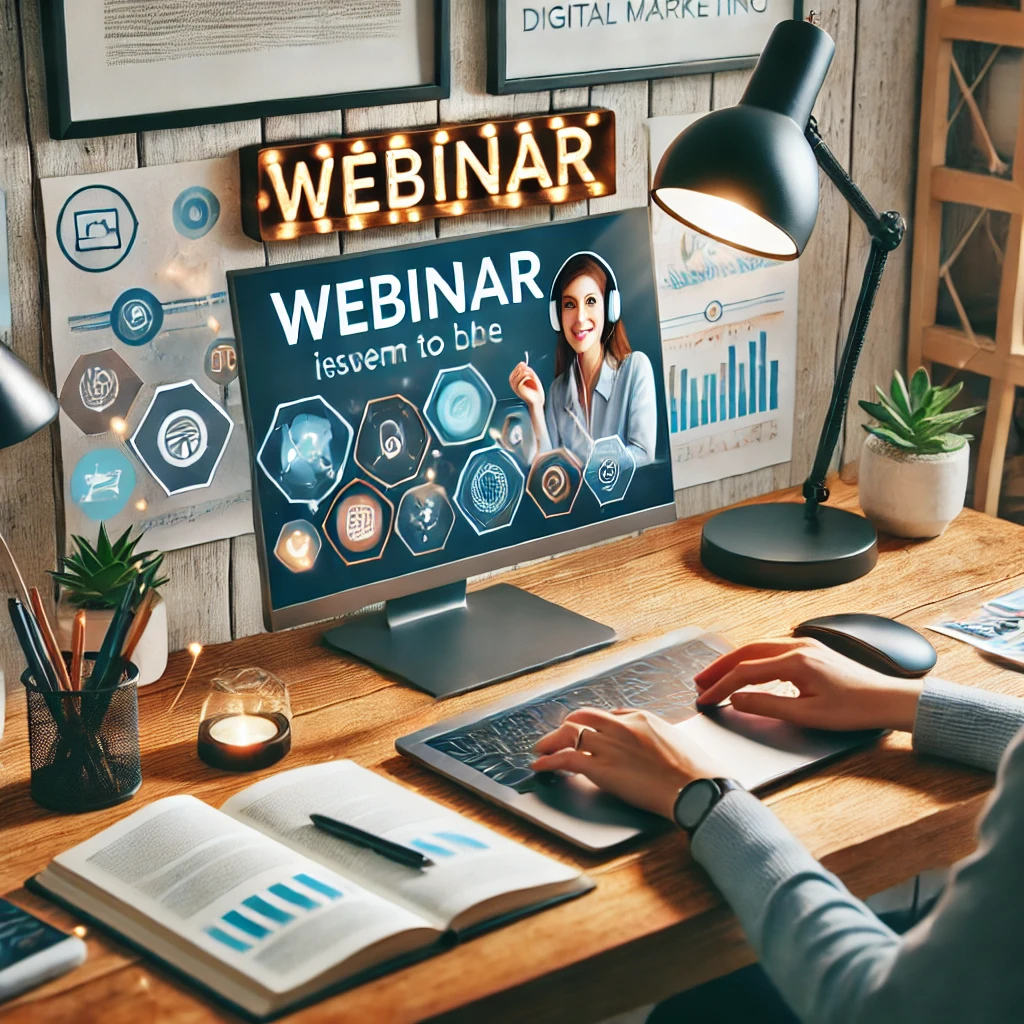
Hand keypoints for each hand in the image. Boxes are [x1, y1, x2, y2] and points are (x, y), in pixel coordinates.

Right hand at [509, 362, 544, 411]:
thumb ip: (527, 370)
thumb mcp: (531, 377)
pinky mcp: (518, 387)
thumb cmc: (535, 390)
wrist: (538, 400)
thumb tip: (522, 363)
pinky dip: (528, 375)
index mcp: (515, 382)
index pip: (516, 370)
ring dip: (528, 372)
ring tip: (533, 377)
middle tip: (531, 373)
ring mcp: (515, 386)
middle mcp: (513, 384)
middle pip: (517, 370)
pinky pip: (522, 377)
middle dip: (525, 369)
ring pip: (520, 373)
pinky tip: (532, 379)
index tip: (527, 366)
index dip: (521, 367)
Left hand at [531, 708, 726, 818]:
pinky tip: (540, 766)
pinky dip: (548, 761)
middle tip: (556, 737)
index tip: (583, 731)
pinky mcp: (601, 769)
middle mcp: (620, 727)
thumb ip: (653, 734)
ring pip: (568, 734)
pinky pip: (565, 758)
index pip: (605, 715)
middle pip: (581, 718)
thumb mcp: (674, 739)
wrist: (696, 789)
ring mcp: (609, 746)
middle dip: (565, 727)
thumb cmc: (694, 770)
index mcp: (640, 718)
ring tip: (540, 749)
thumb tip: (645, 737)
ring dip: (550, 742)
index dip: (590, 724)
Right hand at [694, 638, 923, 732]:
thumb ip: (768, 706)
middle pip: (746, 651)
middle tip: (700, 682)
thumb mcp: (809, 715)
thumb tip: (737, 701)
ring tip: (716, 676)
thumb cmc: (855, 709)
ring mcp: (805, 645)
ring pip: (758, 647)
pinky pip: (771, 649)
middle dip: (720, 667)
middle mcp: (798, 646)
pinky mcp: (811, 650)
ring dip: (734, 661)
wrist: (889, 699)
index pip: (745, 672)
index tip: (705, 699)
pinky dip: (751, 659)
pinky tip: (746, 670)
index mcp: (796, 661)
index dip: (721, 686)